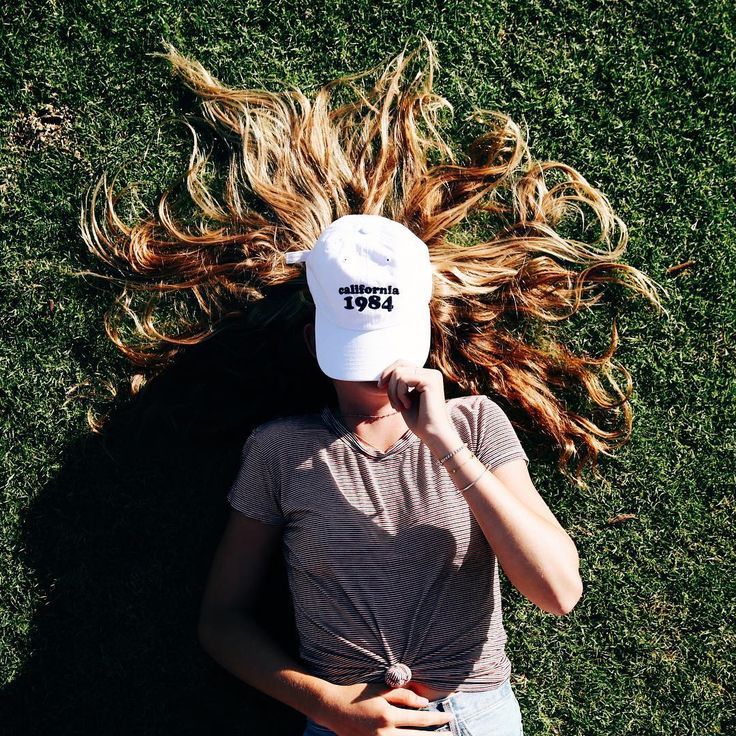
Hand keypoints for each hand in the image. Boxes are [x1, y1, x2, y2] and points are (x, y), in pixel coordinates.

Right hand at [313, 681, 454, 734]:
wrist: (331, 709)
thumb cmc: (356, 695)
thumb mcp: (379, 689)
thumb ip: (403, 696)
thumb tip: (424, 703)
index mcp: (387, 716)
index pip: (419, 720)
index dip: (437, 719)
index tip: (449, 717)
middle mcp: (384, 734)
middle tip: (451, 734)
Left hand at [377, 361, 453, 444]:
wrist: (432, 434)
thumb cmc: (419, 421)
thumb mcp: (404, 399)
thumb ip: (398, 385)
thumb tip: (385, 374)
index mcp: (427, 376)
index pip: (402, 364)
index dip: (388, 373)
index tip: (380, 387)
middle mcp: (431, 373)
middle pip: (399, 365)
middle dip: (390, 384)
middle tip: (393, 403)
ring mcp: (432, 375)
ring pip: (399, 373)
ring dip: (394, 392)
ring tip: (400, 407)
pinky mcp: (430, 380)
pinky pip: (403, 379)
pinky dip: (399, 394)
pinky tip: (407, 406)